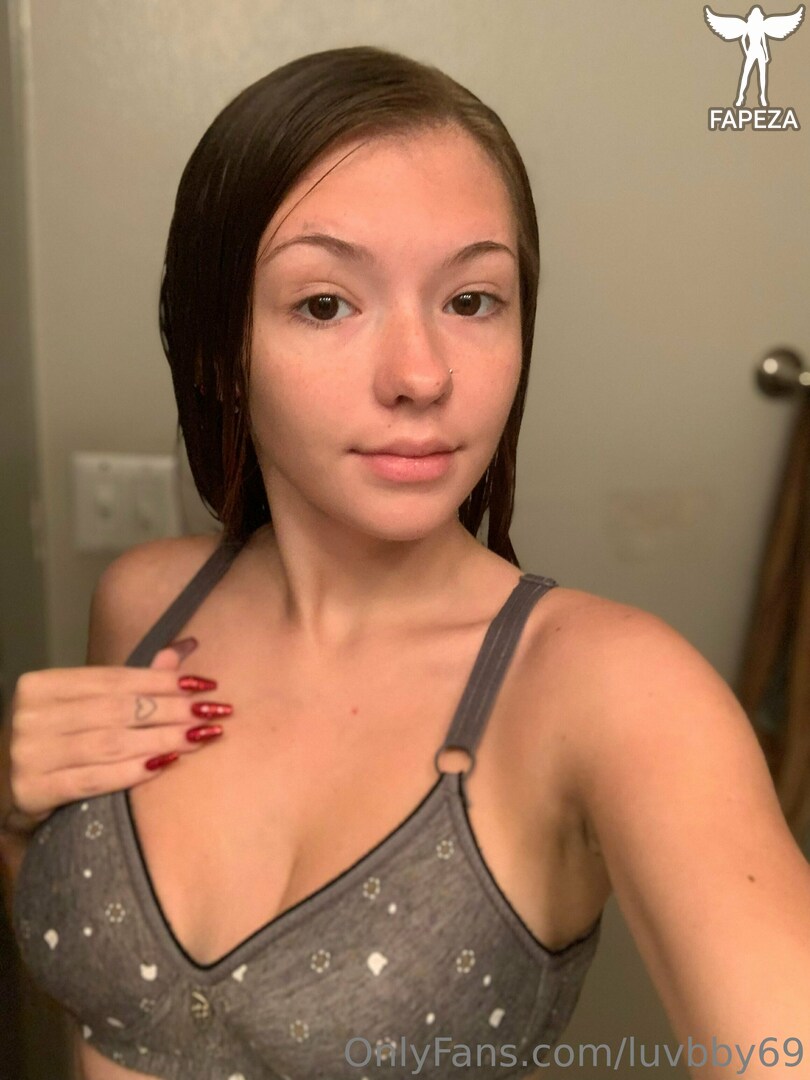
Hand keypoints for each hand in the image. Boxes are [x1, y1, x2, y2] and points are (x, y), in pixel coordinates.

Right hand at [2, 638, 231, 831]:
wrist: (9, 791)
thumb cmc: (61, 742)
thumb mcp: (90, 706)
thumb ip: (135, 681)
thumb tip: (186, 648)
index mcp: (42, 685)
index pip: (113, 679)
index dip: (161, 681)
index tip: (204, 684)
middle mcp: (31, 716)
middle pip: (117, 710)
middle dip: (171, 710)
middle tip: (212, 711)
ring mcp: (28, 754)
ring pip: (110, 743)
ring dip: (163, 739)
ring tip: (201, 736)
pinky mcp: (32, 790)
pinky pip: (93, 779)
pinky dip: (132, 771)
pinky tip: (165, 764)